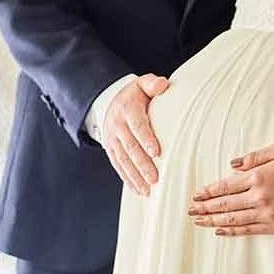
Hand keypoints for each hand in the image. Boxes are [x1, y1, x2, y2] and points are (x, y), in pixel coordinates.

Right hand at [103, 73, 169, 195]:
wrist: (112, 100)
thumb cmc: (135, 95)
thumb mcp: (143, 84)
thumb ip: (153, 83)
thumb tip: (163, 84)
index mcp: (127, 109)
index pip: (137, 126)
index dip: (146, 139)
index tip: (157, 152)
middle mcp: (117, 125)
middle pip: (130, 147)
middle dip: (142, 164)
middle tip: (154, 178)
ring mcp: (112, 139)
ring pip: (123, 160)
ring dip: (135, 176)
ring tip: (147, 189)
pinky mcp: (110, 149)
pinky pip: (118, 165)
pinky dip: (127, 179)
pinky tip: (137, 189)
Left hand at [188, 141, 273, 235]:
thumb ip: (254, 157)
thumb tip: (232, 164)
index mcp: (257, 177)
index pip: (225, 186)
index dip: (208, 191)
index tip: (195, 194)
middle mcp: (259, 197)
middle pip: (225, 204)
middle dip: (205, 208)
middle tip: (190, 210)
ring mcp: (268, 214)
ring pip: (234, 219)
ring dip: (214, 221)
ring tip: (199, 222)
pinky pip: (249, 230)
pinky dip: (233, 231)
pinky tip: (221, 231)